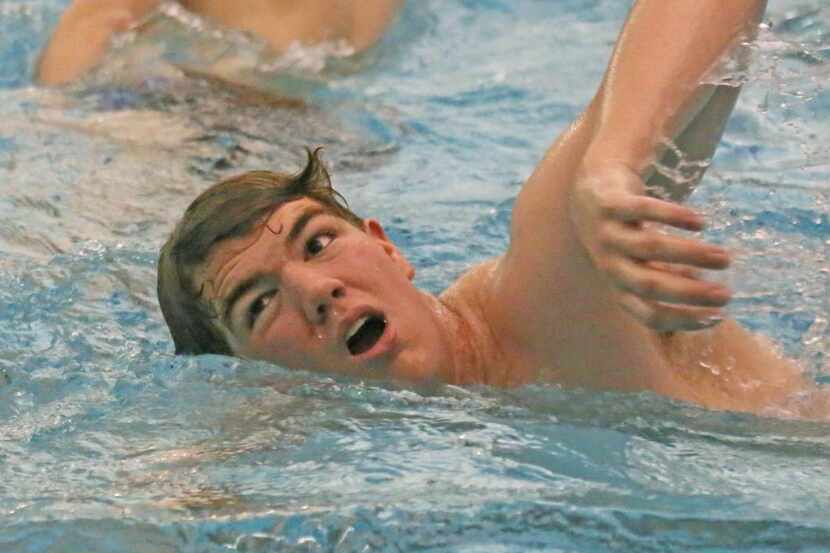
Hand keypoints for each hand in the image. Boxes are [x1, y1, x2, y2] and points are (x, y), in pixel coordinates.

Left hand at [570, 162, 731, 331]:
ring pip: (651, 247)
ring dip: (691, 254)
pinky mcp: (610, 205)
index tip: (717, 317)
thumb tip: (703, 293)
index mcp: (618, 286)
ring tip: (724, 258)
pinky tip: (700, 223)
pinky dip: (673, 216)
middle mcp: (610, 265)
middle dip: (690, 293)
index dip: (681, 319)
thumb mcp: (637, 264)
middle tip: (726, 294)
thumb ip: (665, 278)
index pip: (647, 314)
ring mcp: (608, 234)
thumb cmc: (623, 238)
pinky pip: (643, 210)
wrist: (587, 196)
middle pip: (650, 285)